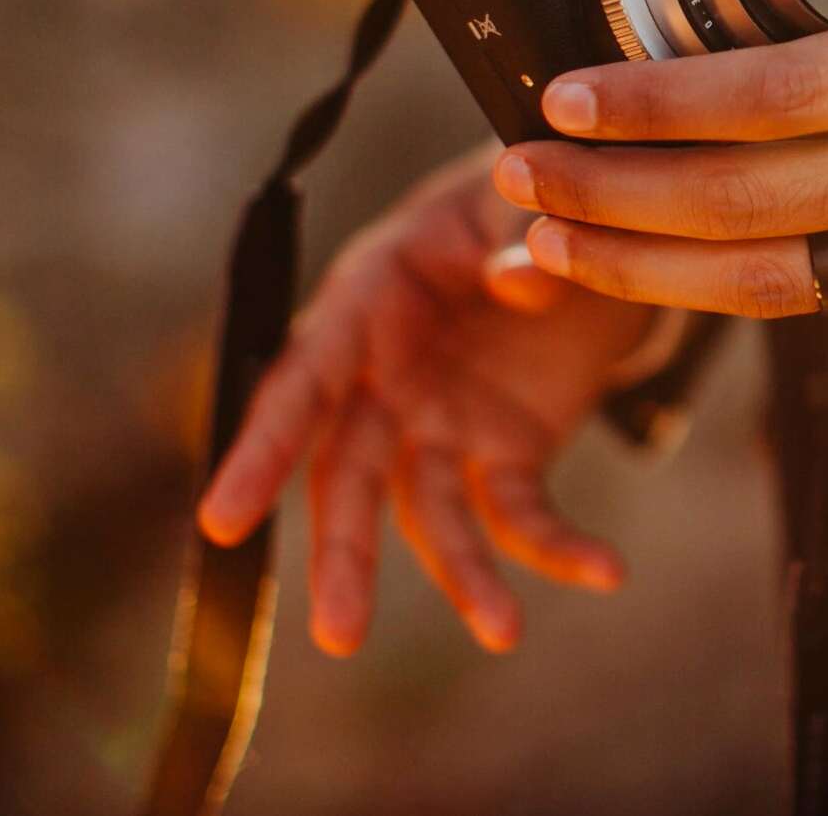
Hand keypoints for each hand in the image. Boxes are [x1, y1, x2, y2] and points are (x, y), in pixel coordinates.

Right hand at [196, 142, 660, 653]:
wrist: (570, 221)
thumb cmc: (517, 192)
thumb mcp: (521, 191)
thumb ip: (517, 231)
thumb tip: (518, 278)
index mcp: (366, 301)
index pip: (302, 381)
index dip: (262, 449)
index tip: (220, 521)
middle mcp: (387, 378)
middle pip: (349, 477)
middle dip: (343, 555)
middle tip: (338, 637)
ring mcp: (440, 423)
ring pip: (429, 516)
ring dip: (463, 577)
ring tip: (503, 632)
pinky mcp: (504, 452)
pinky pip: (520, 512)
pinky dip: (559, 547)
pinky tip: (607, 570)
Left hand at [494, 0, 827, 332]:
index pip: (770, 90)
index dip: (651, 107)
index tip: (563, 100)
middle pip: (742, 198)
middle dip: (606, 199)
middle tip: (514, 183)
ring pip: (771, 277)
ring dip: (644, 270)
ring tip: (552, 251)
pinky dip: (742, 293)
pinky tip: (674, 281)